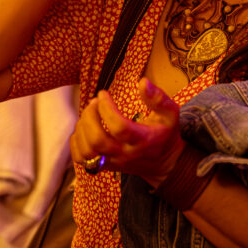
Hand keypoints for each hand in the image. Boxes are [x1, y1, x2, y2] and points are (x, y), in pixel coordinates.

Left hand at [69, 78, 185, 183]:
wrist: (164, 163)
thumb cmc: (165, 134)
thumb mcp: (170, 114)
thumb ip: (158, 98)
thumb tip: (142, 82)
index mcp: (142, 140)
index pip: (119, 127)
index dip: (106, 108)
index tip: (104, 94)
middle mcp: (125, 154)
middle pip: (97, 140)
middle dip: (89, 117)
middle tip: (94, 102)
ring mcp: (113, 162)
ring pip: (87, 150)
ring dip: (82, 127)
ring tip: (89, 113)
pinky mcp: (105, 166)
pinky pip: (81, 159)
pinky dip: (76, 141)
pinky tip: (84, 127)